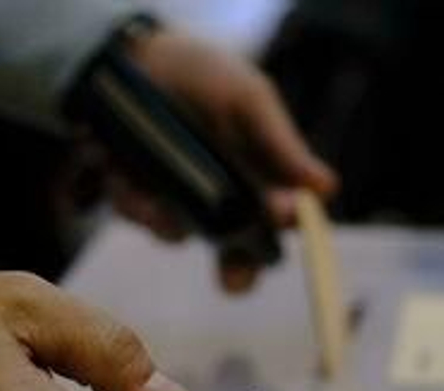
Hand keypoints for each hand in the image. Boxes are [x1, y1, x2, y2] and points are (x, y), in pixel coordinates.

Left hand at [112, 27, 337, 292]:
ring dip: (165, 217)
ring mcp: (176, 202)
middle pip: (236, 257)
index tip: (280, 215)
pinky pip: (135, 214)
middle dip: (237, 273)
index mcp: (259, 179)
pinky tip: (116, 166)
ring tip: (147, 185)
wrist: (134, 56)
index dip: (283, 229)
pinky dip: (128, 195)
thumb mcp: (247, 100)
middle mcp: (221, 201)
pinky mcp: (134, 197)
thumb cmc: (203, 74)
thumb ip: (280, 145)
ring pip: (177, 234)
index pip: (280, 223)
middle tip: (234, 280)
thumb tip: (327, 189)